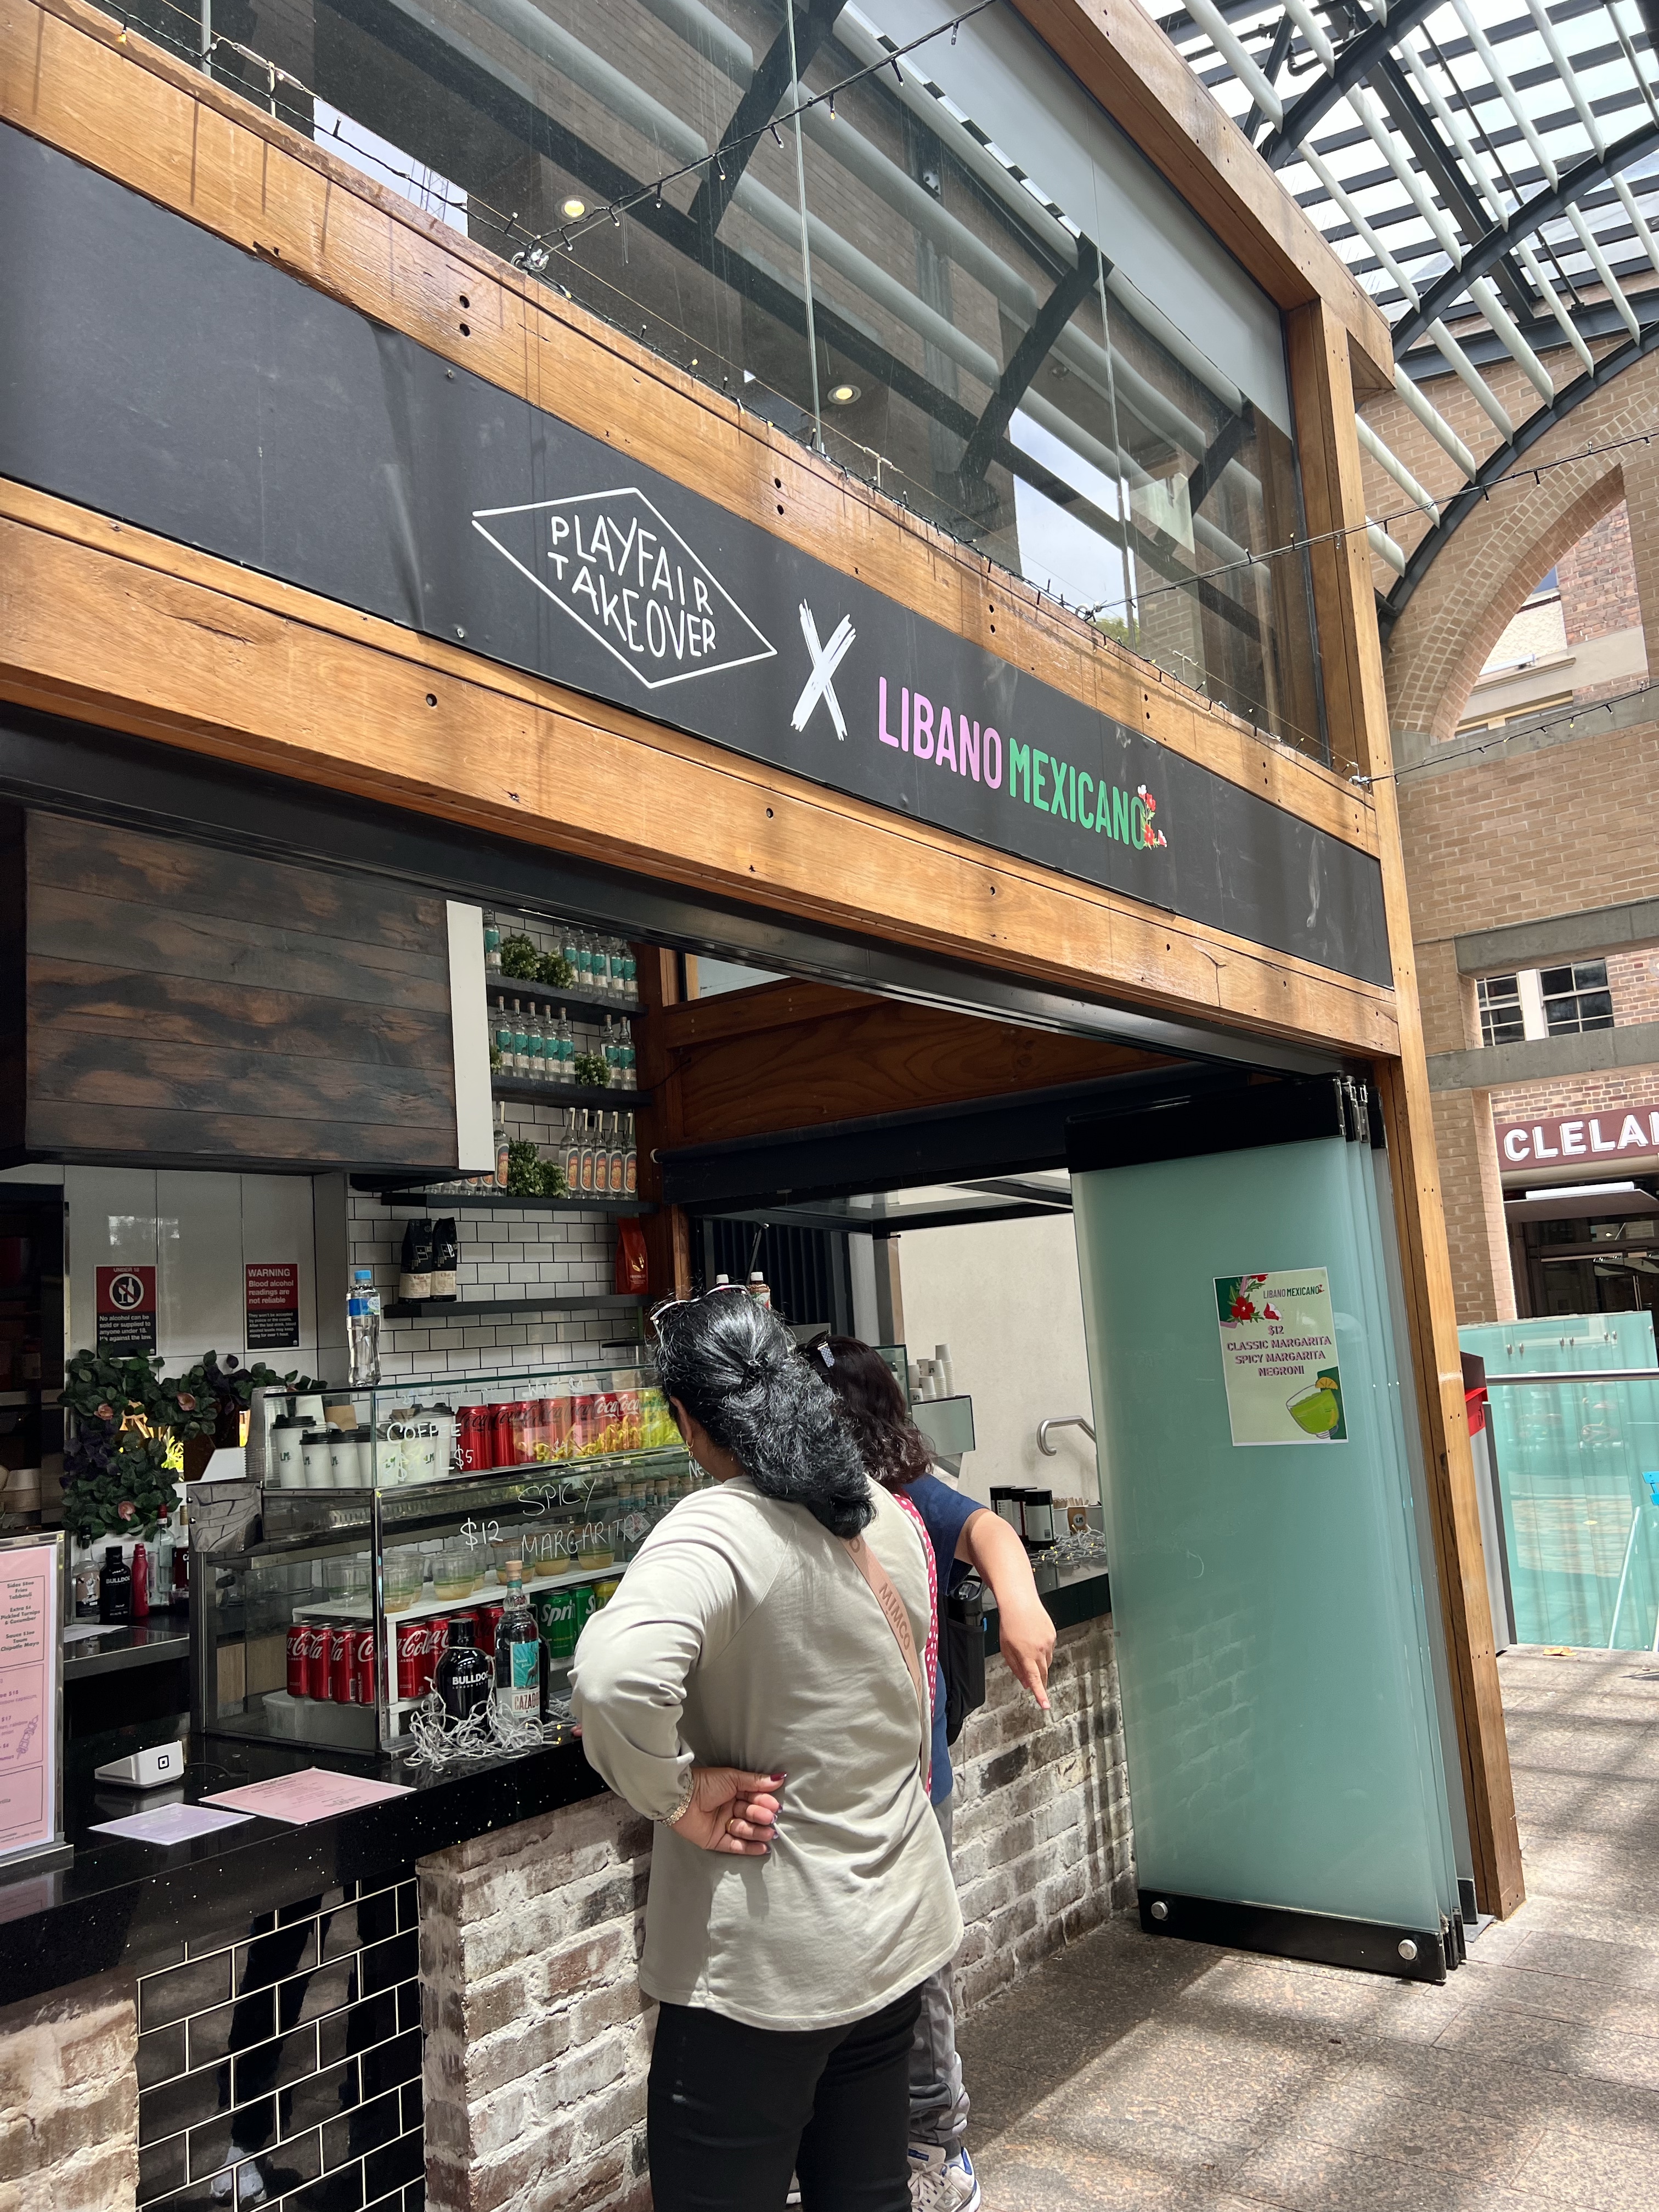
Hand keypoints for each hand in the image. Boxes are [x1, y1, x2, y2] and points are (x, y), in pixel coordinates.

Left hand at [669, 1766, 783, 1854]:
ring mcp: (722, 1826)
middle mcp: (729, 1809)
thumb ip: (755, 1782)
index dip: (764, 1802)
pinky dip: (749, 1848)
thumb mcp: (733, 1778)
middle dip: (760, 1817)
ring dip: (758, 1833)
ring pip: (744, 1831)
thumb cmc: (706, 1783)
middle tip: (770, 1818)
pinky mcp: (715, 1841)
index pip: (753, 1798)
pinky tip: (762, 1848)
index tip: (775, 1805)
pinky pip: (735, 1846)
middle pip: (750, 1815)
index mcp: (733, 1792)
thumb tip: (780, 1778)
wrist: (681, 1798)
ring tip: (769, 1833)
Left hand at [998, 1595, 1054, 1709]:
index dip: (1040, 1694)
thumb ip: (1015, 1667)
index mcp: (1026, 1654)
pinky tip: (1034, 1641)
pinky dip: (1043, 1650)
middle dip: (1040, 1681)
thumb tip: (1025, 1682)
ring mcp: (1049, 1642)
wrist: (1020, 1601)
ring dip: (1040, 1664)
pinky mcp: (1053, 1635)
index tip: (1046, 1706)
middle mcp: (1040, 1649)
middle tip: (1037, 1686)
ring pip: (1047, 1662)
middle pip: (1043, 1673)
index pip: (1035, 1680)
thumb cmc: (1009, 1623)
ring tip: (1029, 1652)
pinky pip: (1050, 1649)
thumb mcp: (1006, 1648)